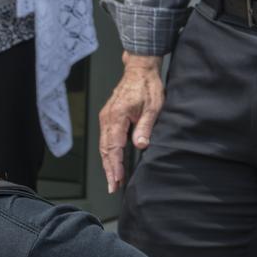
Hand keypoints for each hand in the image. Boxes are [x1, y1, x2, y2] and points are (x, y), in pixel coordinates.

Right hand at [98, 52, 164, 193]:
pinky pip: (105, 139)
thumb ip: (145, 127)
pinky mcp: (108, 118)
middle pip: (105, 149)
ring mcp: (105, 118)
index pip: (114, 146)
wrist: (139, 69)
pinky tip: (112, 162)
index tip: (117, 178)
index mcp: (117, 116)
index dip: (115, 164)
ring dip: (108, 163)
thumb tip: (141, 145)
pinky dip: (108, 153)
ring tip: (113, 179)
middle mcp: (107, 118)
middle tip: (113, 187)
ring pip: (103, 146)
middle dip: (109, 169)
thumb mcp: (153, 107)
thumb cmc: (147, 86)